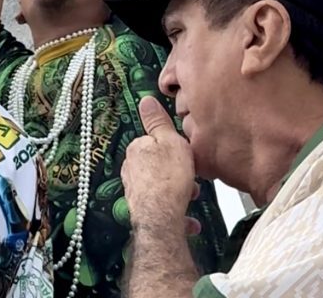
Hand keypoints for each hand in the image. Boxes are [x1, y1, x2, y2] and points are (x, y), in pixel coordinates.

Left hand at [122, 97, 194, 229]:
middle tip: (190, 176)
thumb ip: (158, 121)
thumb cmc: (168, 180)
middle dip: (176, 170)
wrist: (161, 220)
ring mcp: (135, 190)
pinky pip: (163, 209)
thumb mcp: (171, 141)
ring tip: (191, 196)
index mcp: (137, 148)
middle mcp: (131, 169)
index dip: (172, 147)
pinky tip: (189, 221)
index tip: (183, 153)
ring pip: (160, 186)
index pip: (154, 141)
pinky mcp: (142, 210)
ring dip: (177, 191)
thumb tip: (146, 100)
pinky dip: (177, 213)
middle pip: (158, 164)